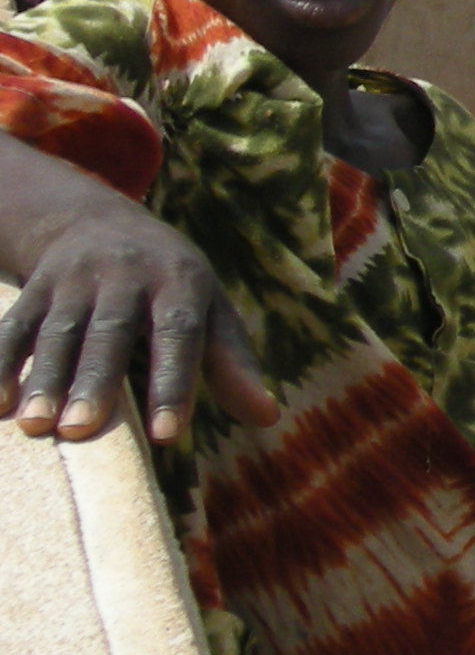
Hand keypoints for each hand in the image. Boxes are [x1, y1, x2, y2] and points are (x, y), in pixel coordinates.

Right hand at [2, 203, 273, 444]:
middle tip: (81, 430)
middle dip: (95, 381)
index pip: (178, 334)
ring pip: (58, 331)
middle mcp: (125, 276)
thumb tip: (268, 417)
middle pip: (110, 333)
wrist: (96, 219)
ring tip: (36, 426)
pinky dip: (0, 361)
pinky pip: (13, 325)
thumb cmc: (170, 284)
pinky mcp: (34, 288)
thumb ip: (232, 362)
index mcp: (179, 282)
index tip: (169, 435)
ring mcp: (74, 280)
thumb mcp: (210, 308)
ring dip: (43, 378)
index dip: (174, 383)